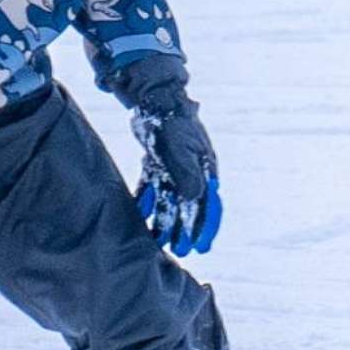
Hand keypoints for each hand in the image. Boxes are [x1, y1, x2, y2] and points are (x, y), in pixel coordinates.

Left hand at [102, 50, 222, 255]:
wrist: (156, 97)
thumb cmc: (172, 122)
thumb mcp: (180, 148)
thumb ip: (187, 174)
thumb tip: (196, 199)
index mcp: (204, 168)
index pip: (208, 204)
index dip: (205, 226)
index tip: (201, 247)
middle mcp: (192, 170)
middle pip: (189, 206)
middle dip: (185, 229)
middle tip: (181, 251)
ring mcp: (175, 167)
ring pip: (170, 200)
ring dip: (166, 220)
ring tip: (160, 241)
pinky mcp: (158, 162)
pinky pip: (153, 187)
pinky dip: (148, 201)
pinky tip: (140, 214)